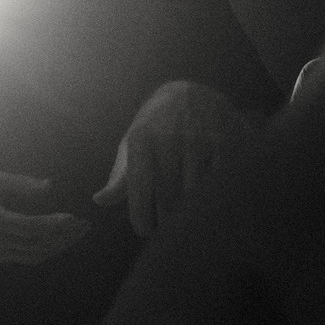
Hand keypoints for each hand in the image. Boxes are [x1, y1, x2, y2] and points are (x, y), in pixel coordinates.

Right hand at [0, 169, 89, 264]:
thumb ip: (21, 184)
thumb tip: (50, 186)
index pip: (29, 227)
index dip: (53, 225)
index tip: (73, 217)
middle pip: (37, 244)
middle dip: (64, 236)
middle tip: (85, 224)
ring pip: (35, 255)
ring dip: (60, 245)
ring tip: (78, 233)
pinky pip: (29, 257)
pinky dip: (48, 250)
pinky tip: (62, 240)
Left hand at [92, 80, 257, 236]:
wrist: (191, 92)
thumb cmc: (155, 127)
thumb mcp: (132, 144)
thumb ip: (120, 176)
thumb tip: (99, 200)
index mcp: (142, 140)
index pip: (140, 187)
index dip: (141, 215)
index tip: (143, 231)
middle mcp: (170, 138)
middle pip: (168, 196)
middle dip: (165, 221)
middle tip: (164, 231)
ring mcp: (199, 140)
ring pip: (195, 193)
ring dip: (189, 215)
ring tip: (183, 223)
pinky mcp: (225, 142)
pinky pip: (219, 181)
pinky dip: (212, 199)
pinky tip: (207, 206)